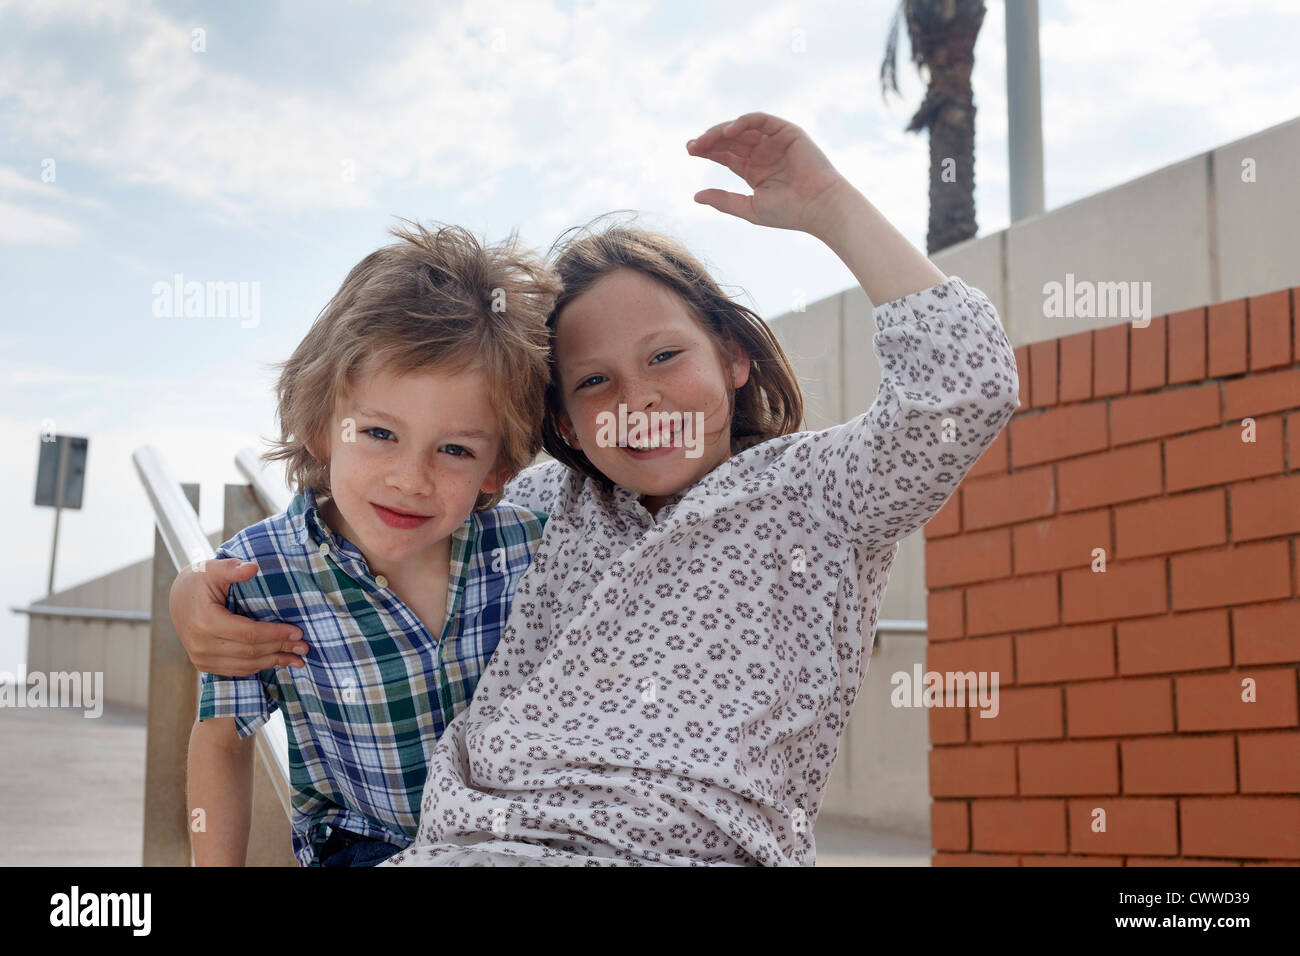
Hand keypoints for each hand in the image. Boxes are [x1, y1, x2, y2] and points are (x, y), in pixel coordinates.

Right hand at [169, 558, 306, 674]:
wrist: (178, 597)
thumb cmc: (199, 581)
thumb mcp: (214, 568)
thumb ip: (233, 568)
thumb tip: (253, 567)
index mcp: (205, 622)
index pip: (249, 634)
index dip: (276, 634)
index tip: (298, 632)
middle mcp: (201, 645)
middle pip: (250, 652)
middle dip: (280, 649)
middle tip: (304, 646)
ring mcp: (201, 658)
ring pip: (245, 665)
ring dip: (274, 662)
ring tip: (297, 659)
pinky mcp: (204, 664)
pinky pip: (236, 670)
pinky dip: (259, 667)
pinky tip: (277, 661)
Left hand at [686, 112, 848, 235]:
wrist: (819, 207)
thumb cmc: (788, 212)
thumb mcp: (749, 207)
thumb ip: (724, 200)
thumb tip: (695, 196)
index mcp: (753, 170)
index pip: (725, 155)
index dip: (707, 151)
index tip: (690, 150)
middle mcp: (762, 153)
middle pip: (730, 140)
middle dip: (710, 140)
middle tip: (693, 145)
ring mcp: (774, 141)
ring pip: (742, 129)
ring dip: (722, 131)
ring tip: (706, 140)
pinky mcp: (786, 132)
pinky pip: (761, 120)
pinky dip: (744, 122)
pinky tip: (730, 131)